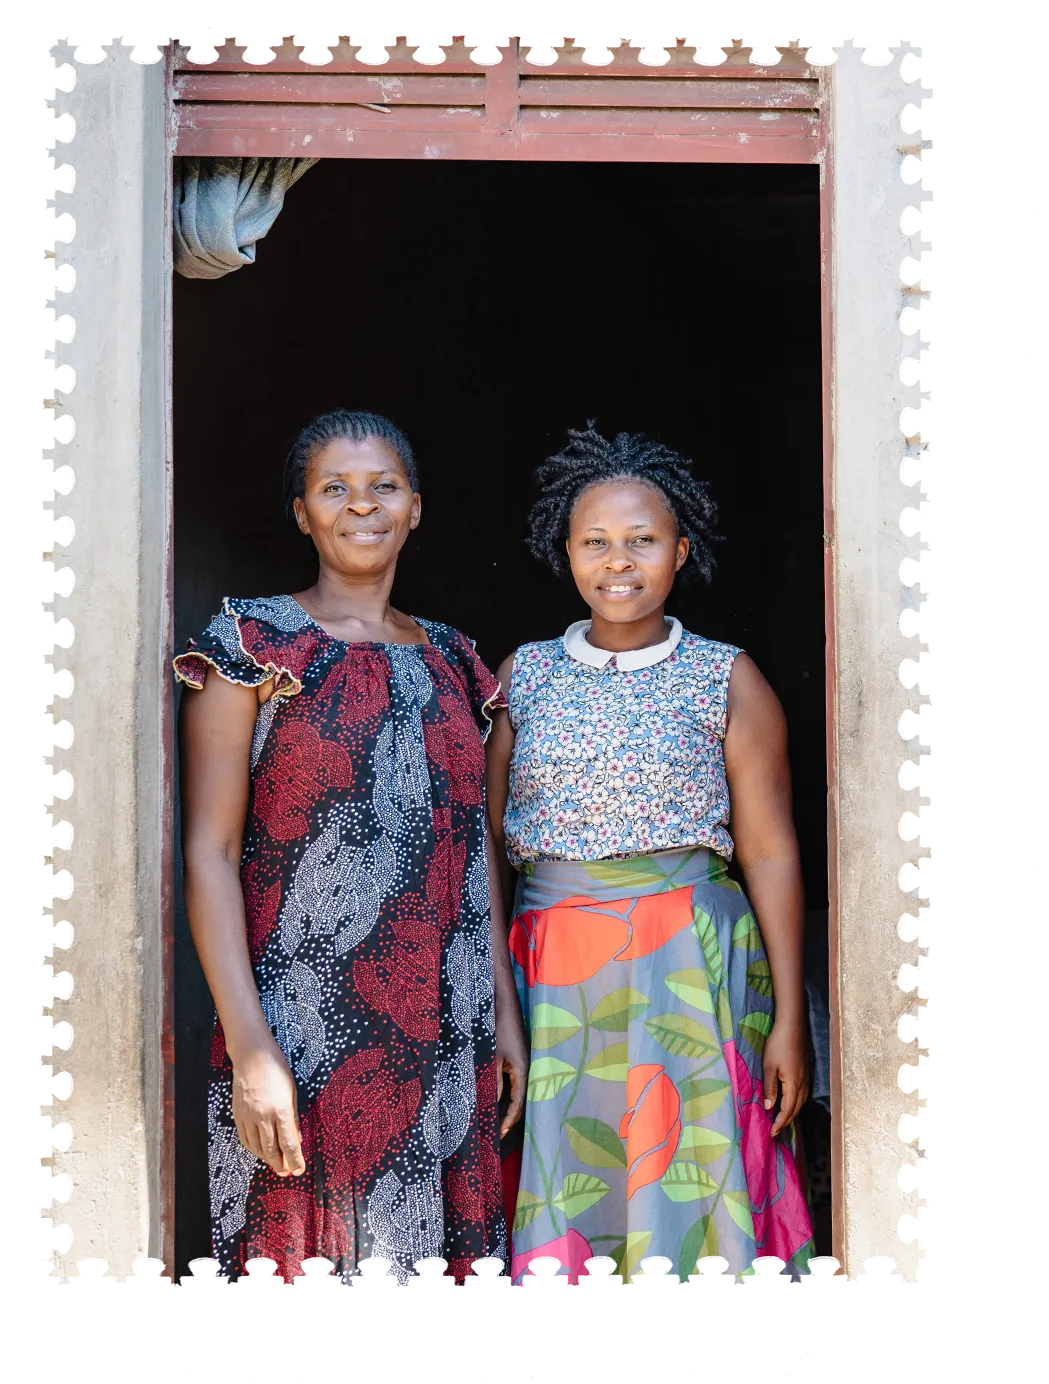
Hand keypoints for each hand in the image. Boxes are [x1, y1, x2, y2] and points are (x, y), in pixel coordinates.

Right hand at [231, 1041, 305, 1176]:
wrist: (252, 1055)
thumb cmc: (276, 1069)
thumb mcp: (292, 1092)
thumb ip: (292, 1118)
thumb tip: (296, 1139)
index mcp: (281, 1110)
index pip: (288, 1143)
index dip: (294, 1160)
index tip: (299, 1170)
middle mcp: (263, 1116)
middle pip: (271, 1150)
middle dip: (281, 1164)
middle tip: (287, 1172)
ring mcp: (248, 1116)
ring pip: (257, 1147)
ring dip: (267, 1159)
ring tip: (275, 1164)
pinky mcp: (237, 1114)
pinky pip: (245, 1138)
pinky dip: (253, 1149)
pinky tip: (260, 1151)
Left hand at [495, 1001, 528, 1138]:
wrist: (505, 1005)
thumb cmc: (499, 1030)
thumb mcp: (494, 1058)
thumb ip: (494, 1081)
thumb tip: (492, 1104)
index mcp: (524, 1072)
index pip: (518, 1105)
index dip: (509, 1121)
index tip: (499, 1134)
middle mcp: (529, 1070)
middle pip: (522, 1101)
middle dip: (511, 1117)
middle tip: (498, 1132)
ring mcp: (526, 1064)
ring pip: (520, 1092)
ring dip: (510, 1106)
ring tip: (498, 1119)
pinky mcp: (521, 1059)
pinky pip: (517, 1082)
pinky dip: (509, 1094)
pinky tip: (499, 1098)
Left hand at [762, 1016, 809, 1137]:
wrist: (793, 1026)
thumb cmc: (778, 1044)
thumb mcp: (769, 1066)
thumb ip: (770, 1088)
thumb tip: (770, 1107)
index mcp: (793, 1084)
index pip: (787, 1110)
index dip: (780, 1122)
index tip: (772, 1133)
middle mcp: (803, 1084)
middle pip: (796, 1109)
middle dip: (786, 1121)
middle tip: (776, 1131)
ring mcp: (807, 1078)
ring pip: (801, 1102)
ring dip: (792, 1113)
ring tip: (782, 1120)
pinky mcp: (806, 1072)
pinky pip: (803, 1094)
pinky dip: (796, 1103)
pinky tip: (790, 1102)